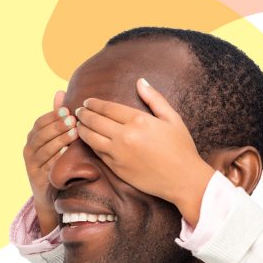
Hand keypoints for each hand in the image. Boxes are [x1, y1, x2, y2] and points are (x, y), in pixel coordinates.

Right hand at [23, 90, 78, 234]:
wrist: (50, 195)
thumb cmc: (56, 161)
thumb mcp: (56, 138)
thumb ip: (56, 118)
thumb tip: (60, 92)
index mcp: (33, 138)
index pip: (40, 123)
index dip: (52, 116)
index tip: (67, 110)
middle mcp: (29, 150)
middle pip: (42, 135)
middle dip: (57, 126)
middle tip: (73, 120)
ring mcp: (32, 165)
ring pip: (44, 150)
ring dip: (59, 140)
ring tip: (74, 133)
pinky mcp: (37, 178)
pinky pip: (47, 167)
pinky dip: (57, 159)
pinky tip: (68, 153)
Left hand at [75, 79, 213, 225]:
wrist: (184, 180)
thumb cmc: (182, 149)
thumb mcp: (172, 119)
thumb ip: (154, 99)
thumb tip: (140, 81)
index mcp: (139, 121)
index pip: (108, 108)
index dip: (94, 104)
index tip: (88, 102)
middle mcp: (125, 136)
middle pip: (95, 121)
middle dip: (84, 114)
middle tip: (79, 111)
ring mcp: (119, 154)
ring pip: (91, 138)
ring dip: (82, 129)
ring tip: (79, 125)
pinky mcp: (117, 169)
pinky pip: (98, 154)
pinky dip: (91, 145)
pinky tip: (90, 141)